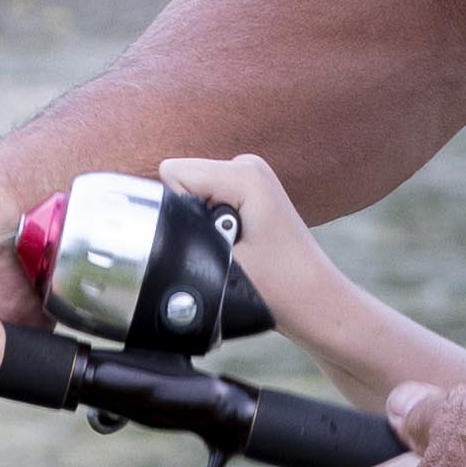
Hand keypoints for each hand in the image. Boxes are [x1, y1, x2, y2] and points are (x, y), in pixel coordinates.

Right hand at [144, 151, 375, 378]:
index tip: (210, 240)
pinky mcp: (248, 190)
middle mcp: (248, 165)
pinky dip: (213, 223)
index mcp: (244, 173)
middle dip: (191, 217)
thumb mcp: (218, 260)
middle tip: (228, 248)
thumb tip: (151, 219)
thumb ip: (181, 232)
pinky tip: (240, 243)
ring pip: (192, 191)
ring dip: (203, 223)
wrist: (314, 301)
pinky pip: (206, 198)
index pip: (173, 174)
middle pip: (182, 180)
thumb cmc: (279, 287)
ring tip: (236, 248)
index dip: (178, 213)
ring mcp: (250, 176)